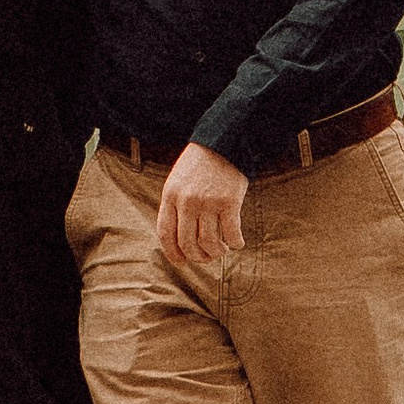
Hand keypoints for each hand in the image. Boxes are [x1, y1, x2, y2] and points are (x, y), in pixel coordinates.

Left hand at [156, 141, 246, 274]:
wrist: (223, 141)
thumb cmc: (200, 164)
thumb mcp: (178, 180)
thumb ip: (175, 206)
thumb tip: (179, 240)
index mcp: (171, 195)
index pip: (166, 233)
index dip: (173, 253)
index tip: (182, 262)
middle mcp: (187, 201)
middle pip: (188, 243)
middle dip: (198, 257)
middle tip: (207, 257)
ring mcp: (208, 202)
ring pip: (209, 243)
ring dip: (216, 252)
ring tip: (222, 250)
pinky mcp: (229, 201)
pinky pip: (231, 234)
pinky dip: (234, 243)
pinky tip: (237, 242)